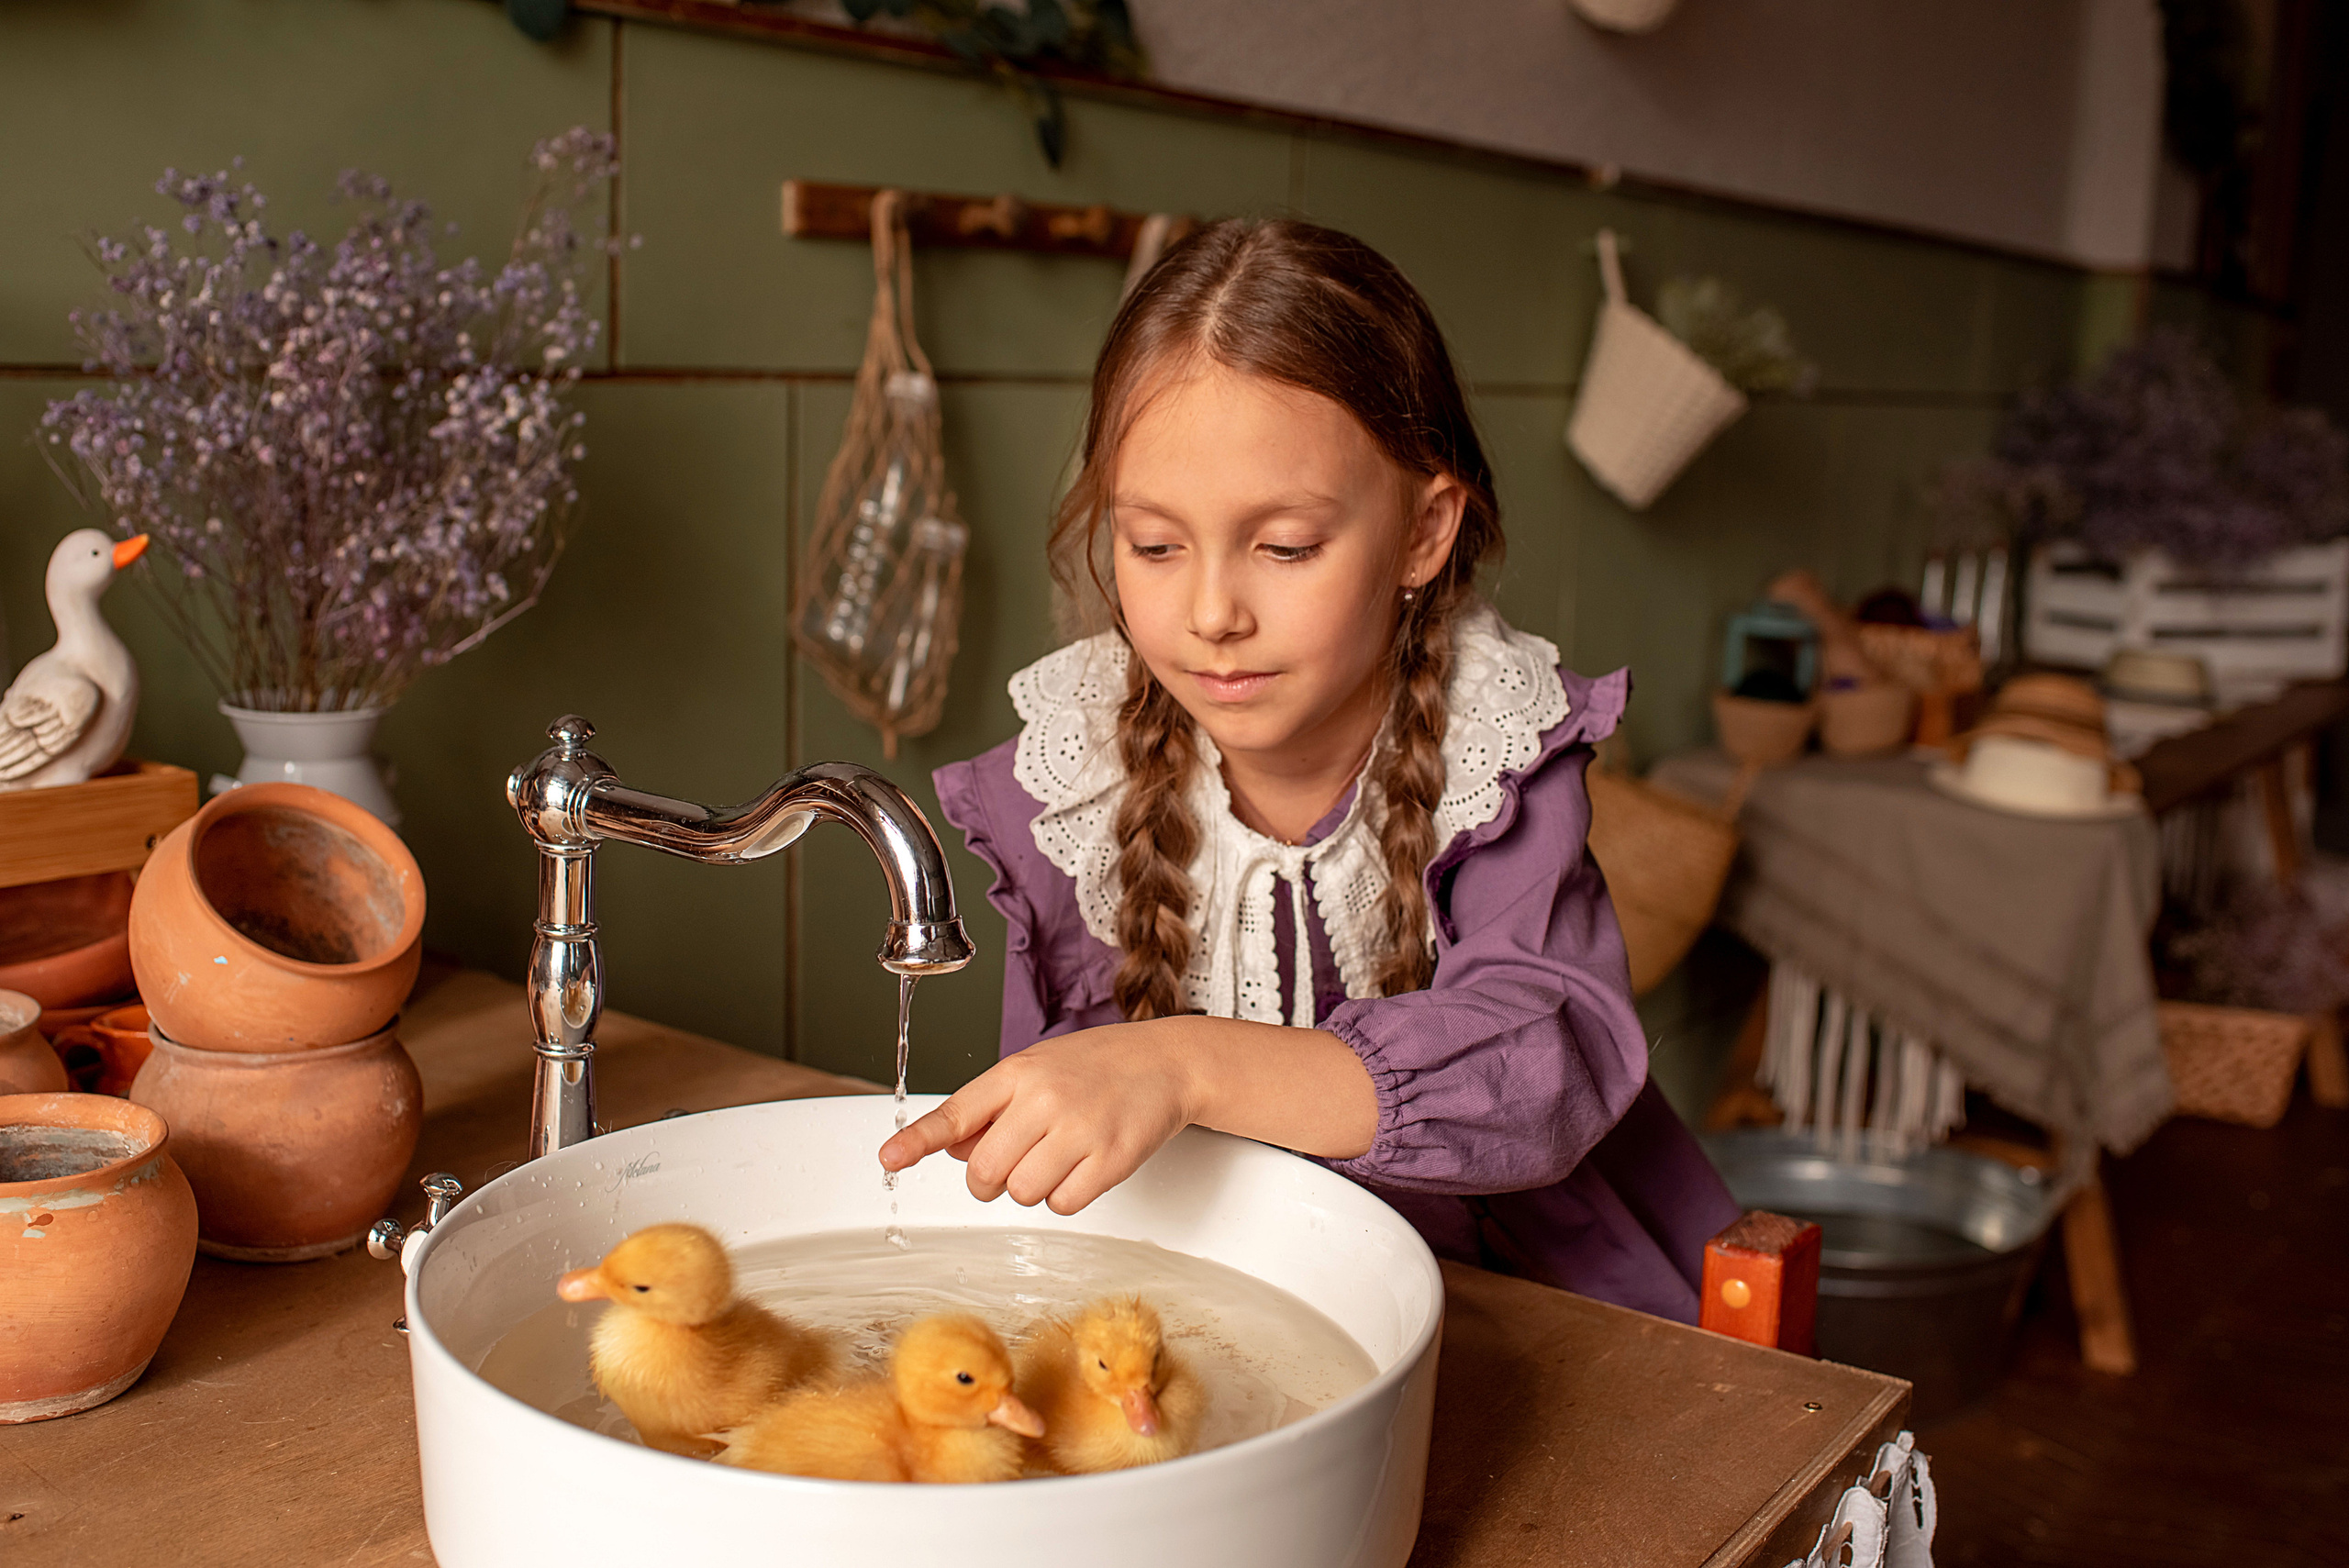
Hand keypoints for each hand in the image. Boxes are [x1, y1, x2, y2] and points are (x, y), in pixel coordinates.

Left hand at [877, 1021, 1196, 1215]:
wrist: (1168, 1062)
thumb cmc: (1097, 1066)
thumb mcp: (1037, 1070)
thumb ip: (992, 1109)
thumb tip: (953, 1149)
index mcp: (1019, 1073)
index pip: (956, 1113)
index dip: (918, 1140)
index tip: (889, 1158)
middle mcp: (1045, 1099)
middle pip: (984, 1172)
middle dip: (991, 1180)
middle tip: (1015, 1163)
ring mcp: (1079, 1129)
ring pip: (1021, 1193)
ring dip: (1031, 1187)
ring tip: (1059, 1156)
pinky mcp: (1111, 1159)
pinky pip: (1062, 1204)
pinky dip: (1066, 1196)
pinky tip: (1083, 1166)